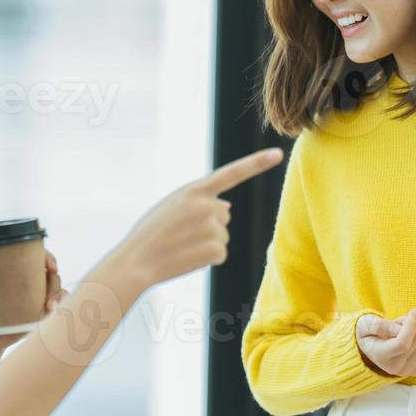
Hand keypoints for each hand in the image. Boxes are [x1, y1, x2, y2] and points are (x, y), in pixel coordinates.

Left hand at [0, 251, 66, 371]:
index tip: (51, 267)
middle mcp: (28, 282)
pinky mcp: (40, 314)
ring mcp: (36, 297)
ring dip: (60, 298)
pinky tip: (55, 317)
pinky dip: (61, 311)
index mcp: (13, 271)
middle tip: (49, 301)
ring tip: (50, 311)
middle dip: (55, 284)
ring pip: (57, 291)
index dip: (48, 258)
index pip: (35, 257)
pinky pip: (57, 308)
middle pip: (50, 275)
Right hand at [110, 148, 283, 289]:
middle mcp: (208, 206)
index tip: (278, 155)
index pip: (232, 173)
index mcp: (194, 190)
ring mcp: (214, 229)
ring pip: (221, 233)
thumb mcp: (171, 205)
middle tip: (180, 232)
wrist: (136, 261)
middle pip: (223, 212)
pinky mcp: (217, 251)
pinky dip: (207, 258)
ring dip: (205, 241)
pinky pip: (220, 253)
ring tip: (180, 245)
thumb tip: (227, 206)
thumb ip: (199, 200)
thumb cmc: (150, 232)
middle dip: (207, 221)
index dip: (257, 163)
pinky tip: (187, 258)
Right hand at [356, 307, 415, 377]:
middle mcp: (395, 368)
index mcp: (380, 357)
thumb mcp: (365, 324)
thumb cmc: (367, 333)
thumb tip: (398, 329)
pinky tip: (409, 339)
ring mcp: (408, 371)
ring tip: (401, 332)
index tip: (413, 311)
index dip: (411, 325)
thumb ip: (378, 325)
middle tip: (398, 324)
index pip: (402, 343)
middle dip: (411, 323)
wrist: (370, 348)